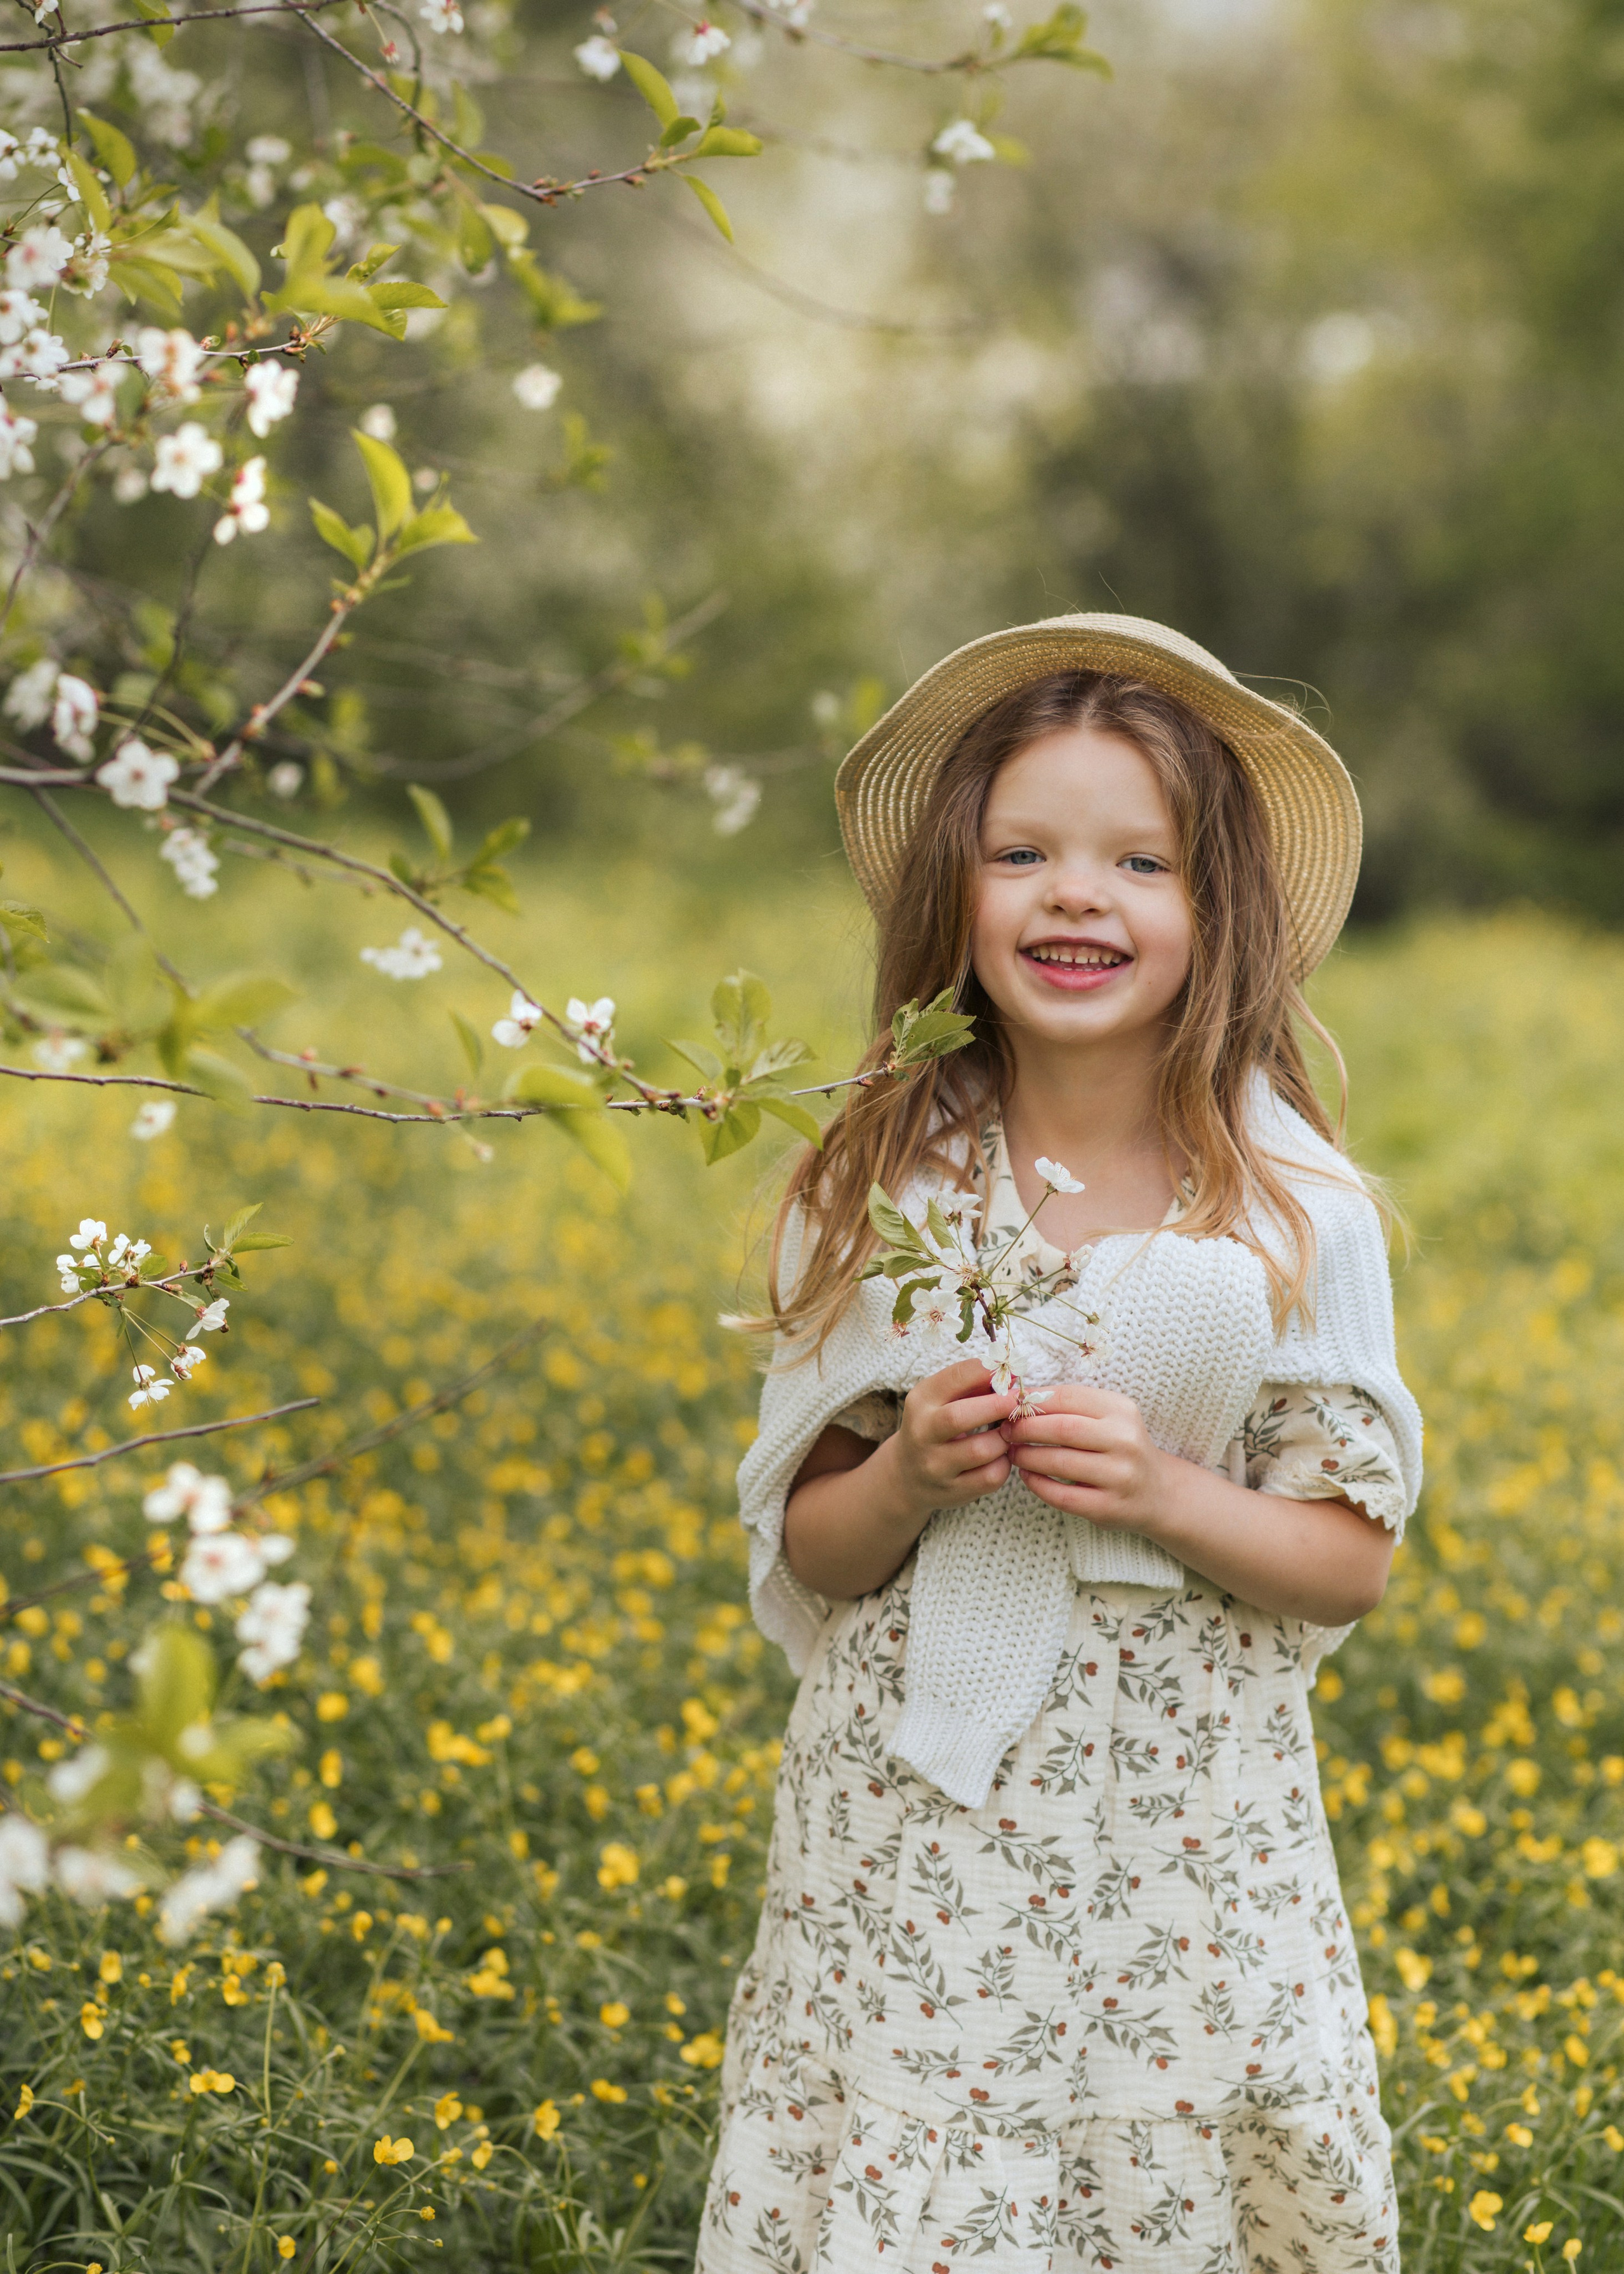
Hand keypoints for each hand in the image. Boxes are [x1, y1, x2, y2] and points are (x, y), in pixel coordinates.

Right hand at [884, 1357, 1016, 1525]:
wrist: (907, 1476)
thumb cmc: (935, 1427)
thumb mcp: (940, 1400)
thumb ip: (972, 1384)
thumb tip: (1013, 1374)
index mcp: (920, 1402)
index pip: (954, 1378)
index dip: (987, 1371)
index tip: (1011, 1370)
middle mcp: (922, 1434)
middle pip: (960, 1417)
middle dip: (997, 1405)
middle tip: (1019, 1401)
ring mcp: (935, 1466)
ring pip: (981, 1451)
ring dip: (1004, 1439)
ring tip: (1009, 1432)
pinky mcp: (952, 1491)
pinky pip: (990, 1477)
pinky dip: (1004, 1464)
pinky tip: (1001, 1456)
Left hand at [1006, 1382, 1174, 1531]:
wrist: (1157, 1493)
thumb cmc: (1119, 1448)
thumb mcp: (1108, 1419)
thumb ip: (1071, 1407)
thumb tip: (1018, 1398)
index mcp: (1122, 1411)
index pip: (1068, 1397)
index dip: (1032, 1400)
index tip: (1009, 1405)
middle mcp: (1125, 1441)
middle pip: (1062, 1429)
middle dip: (1025, 1428)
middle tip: (1005, 1430)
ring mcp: (1119, 1476)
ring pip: (1059, 1462)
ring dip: (1027, 1456)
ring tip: (1013, 1452)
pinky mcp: (1108, 1507)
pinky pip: (1061, 1495)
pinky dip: (1037, 1483)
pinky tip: (1027, 1475)